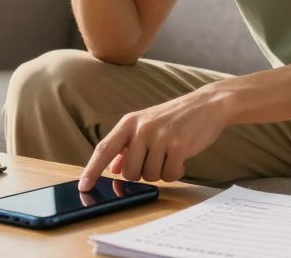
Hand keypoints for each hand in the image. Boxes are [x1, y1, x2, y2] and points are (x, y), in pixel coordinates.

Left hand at [77, 89, 230, 190]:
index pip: (104, 149)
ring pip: (150, 176)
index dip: (92, 169)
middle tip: (155, 159)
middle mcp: (141, 129)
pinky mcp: (178, 146)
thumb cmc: (174, 118)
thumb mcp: (146, 126)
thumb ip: (127, 146)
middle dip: (141, 173)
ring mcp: (160, 137)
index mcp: (129, 122)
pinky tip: (181, 158)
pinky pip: (170, 175)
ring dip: (161, 171)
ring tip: (170, 154)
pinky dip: (176, 172)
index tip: (83, 186)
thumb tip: (112, 168)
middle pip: (129, 172)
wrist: (207, 104)